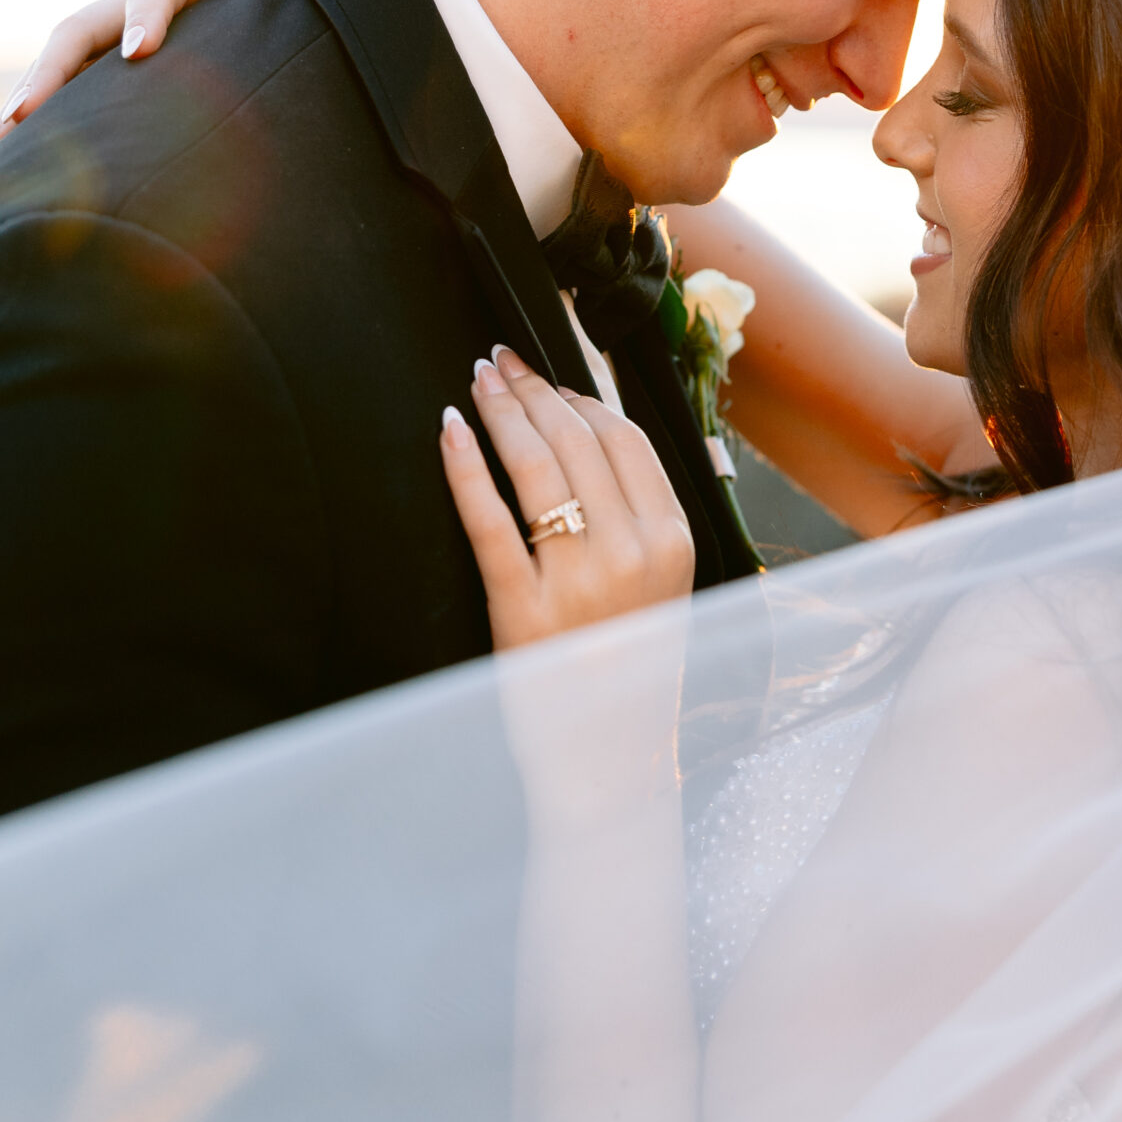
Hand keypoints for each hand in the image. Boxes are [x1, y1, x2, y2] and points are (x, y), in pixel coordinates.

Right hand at [0, 0, 323, 156]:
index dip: (147, 15)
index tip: (139, 51)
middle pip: (80, 31)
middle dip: (47, 75)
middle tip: (17, 121)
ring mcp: (127, 25)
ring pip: (70, 64)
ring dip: (31, 105)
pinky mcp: (130, 56)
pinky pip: (86, 86)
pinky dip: (57, 121)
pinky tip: (28, 165)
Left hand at [440, 349, 694, 645]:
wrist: (610, 760)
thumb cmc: (630, 669)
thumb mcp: (662, 587)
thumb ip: (640, 519)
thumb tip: (592, 436)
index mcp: (672, 541)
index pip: (624, 439)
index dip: (580, 396)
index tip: (548, 379)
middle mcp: (631, 553)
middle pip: (577, 440)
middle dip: (533, 390)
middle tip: (500, 361)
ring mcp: (578, 581)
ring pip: (536, 466)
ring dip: (501, 411)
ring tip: (477, 381)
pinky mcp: (523, 610)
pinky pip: (488, 521)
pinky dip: (466, 467)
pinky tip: (449, 431)